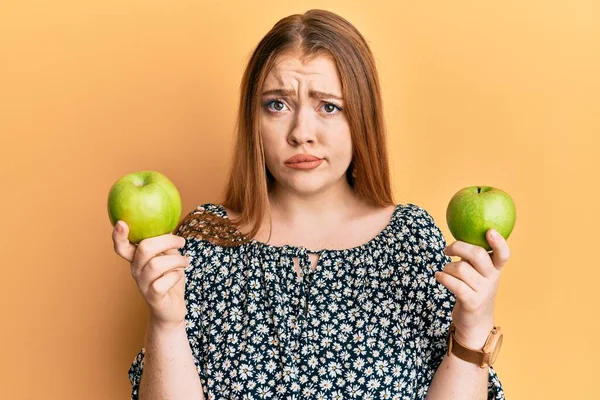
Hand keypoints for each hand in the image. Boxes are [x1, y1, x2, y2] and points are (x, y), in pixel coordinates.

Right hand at [112, 220, 189, 330]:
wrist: (173, 308)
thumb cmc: (170, 278)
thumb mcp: (169, 257)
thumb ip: (165, 243)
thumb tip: (169, 222)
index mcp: (136, 259)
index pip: (121, 246)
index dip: (119, 235)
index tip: (122, 223)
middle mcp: (136, 270)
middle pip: (144, 249)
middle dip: (167, 241)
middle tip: (181, 242)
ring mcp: (143, 284)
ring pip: (156, 264)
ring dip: (176, 260)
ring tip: (186, 261)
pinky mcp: (153, 297)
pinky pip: (163, 282)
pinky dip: (175, 276)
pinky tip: (179, 276)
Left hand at [435, 229, 509, 344]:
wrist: (475, 322)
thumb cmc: (473, 290)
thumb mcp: (479, 274)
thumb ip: (474, 259)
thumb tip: (459, 238)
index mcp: (495, 269)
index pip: (503, 254)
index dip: (498, 242)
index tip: (489, 231)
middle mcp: (492, 279)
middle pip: (477, 255)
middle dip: (458, 247)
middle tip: (447, 250)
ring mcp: (483, 291)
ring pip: (460, 268)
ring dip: (447, 267)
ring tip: (445, 272)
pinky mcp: (472, 302)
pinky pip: (454, 284)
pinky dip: (443, 278)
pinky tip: (438, 276)